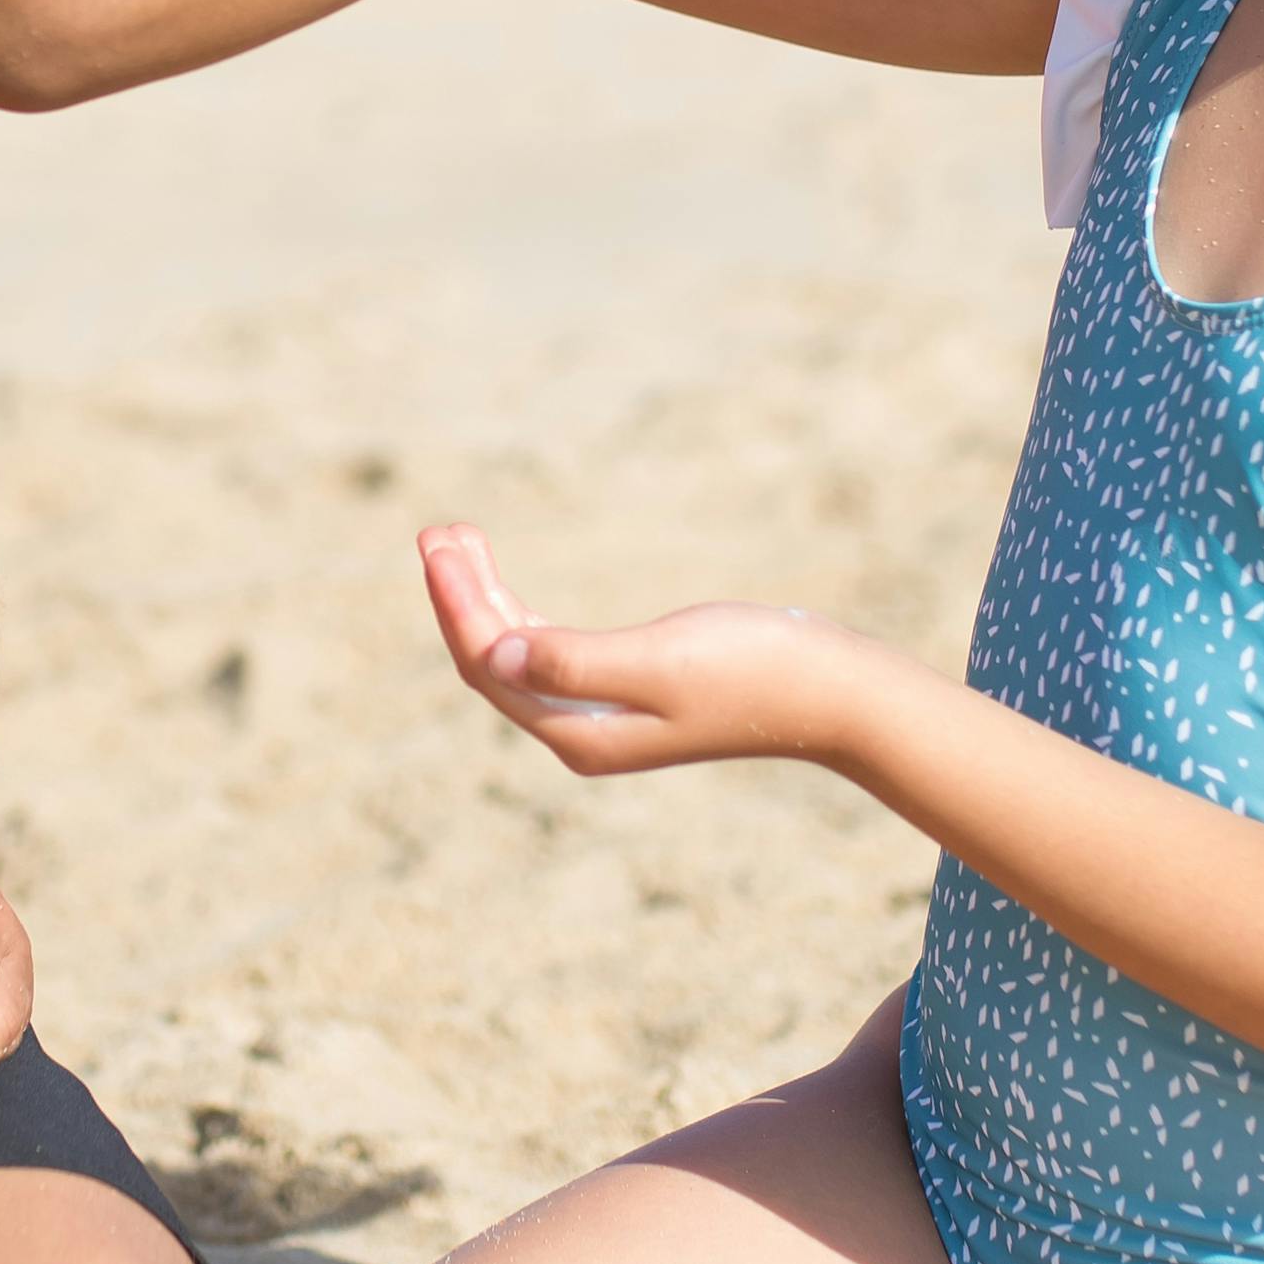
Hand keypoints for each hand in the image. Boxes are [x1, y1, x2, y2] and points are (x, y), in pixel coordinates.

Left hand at [415, 522, 894, 778]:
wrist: (827, 693)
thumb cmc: (752, 669)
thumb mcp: (657, 660)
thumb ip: (573, 660)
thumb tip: (494, 655)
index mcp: (579, 733)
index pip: (489, 665)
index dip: (455, 603)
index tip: (437, 542)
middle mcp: (580, 732)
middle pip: (492, 662)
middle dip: (459, 596)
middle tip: (436, 530)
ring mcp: (602, 716)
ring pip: (517, 655)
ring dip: (485, 598)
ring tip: (459, 540)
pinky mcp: (627, 693)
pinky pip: (548, 655)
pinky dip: (520, 615)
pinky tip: (504, 588)